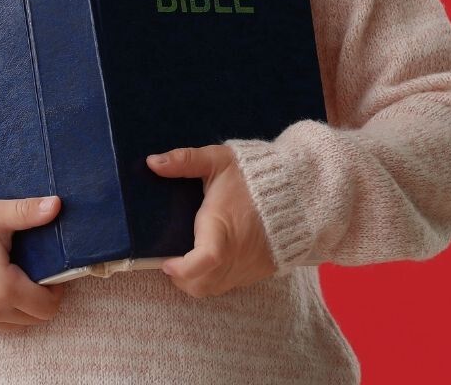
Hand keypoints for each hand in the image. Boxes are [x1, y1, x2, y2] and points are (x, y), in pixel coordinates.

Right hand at [0, 195, 65, 331]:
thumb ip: (27, 211)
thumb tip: (57, 204)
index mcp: (3, 289)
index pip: (48, 306)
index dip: (57, 288)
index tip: (52, 270)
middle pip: (35, 318)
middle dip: (43, 297)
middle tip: (38, 272)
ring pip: (17, 325)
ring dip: (24, 306)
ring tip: (20, 278)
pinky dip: (6, 312)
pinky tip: (2, 288)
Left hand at [146, 145, 274, 297]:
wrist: (297, 187)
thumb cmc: (253, 175)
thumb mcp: (219, 161)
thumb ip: (186, 160)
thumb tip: (152, 162)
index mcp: (222, 230)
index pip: (201, 262)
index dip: (179, 269)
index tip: (166, 262)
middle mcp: (235, 255)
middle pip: (200, 285)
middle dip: (182, 278)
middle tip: (174, 260)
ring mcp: (248, 266)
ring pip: (214, 289)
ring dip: (198, 280)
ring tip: (192, 260)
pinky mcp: (260, 270)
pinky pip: (232, 284)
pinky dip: (218, 278)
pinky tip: (217, 259)